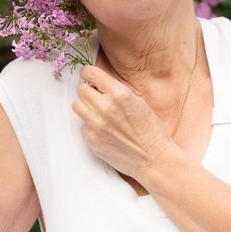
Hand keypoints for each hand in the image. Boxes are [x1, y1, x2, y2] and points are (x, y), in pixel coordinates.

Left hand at [71, 64, 176, 182]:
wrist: (153, 158)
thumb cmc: (150, 130)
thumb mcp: (139, 101)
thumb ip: (117, 91)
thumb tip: (99, 84)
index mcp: (119, 94)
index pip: (91, 73)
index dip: (88, 73)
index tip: (89, 76)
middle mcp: (104, 107)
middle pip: (81, 89)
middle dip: (89, 91)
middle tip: (98, 97)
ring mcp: (95, 124)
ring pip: (76, 105)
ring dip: (85, 106)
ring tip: (98, 113)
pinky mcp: (90, 139)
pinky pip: (82, 125)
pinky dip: (90, 125)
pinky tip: (104, 130)